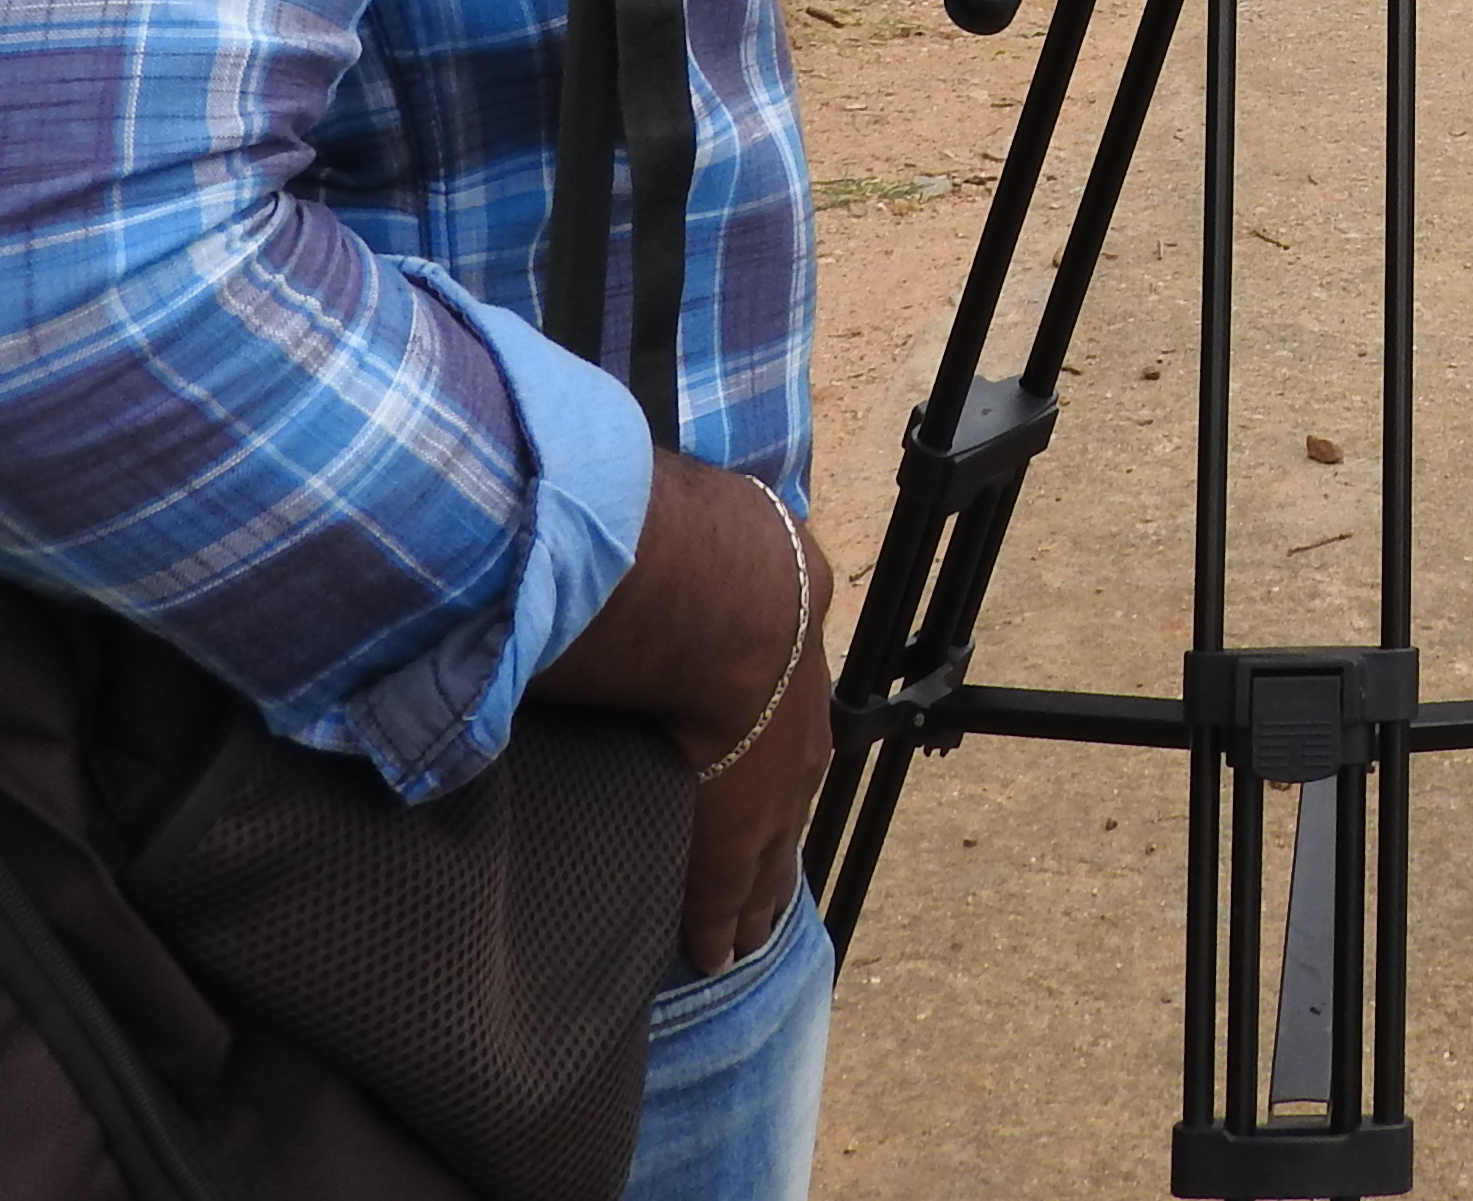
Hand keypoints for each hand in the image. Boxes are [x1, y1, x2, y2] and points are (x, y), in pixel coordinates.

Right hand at [540, 456, 834, 976]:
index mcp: (791, 660)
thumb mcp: (727, 543)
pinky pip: (729, 892)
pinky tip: (712, 954)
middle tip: (763, 887)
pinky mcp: (736, 836)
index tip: (769, 794)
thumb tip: (676, 518)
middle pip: (788, 802)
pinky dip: (719, 924)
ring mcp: (775, 786)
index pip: (786, 727)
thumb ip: (700, 551)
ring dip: (752, 894)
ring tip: (742, 934)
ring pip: (767, 854)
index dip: (775, 762)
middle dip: (773, 841)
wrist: (728, 604)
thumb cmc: (708, 556)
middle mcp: (796, 728)